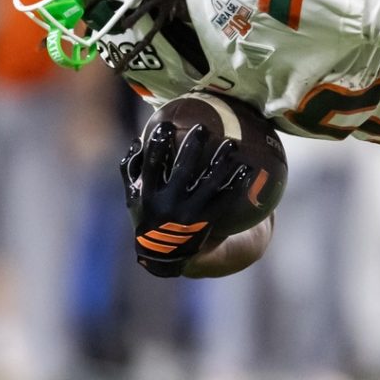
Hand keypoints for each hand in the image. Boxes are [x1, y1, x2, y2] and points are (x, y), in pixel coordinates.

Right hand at [119, 120, 246, 277]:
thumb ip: (132, 171)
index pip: (152, 165)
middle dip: (192, 146)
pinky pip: (225, 200)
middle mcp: (168, 205)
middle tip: (203, 127)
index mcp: (147, 196)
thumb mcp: (132, 198)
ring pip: (209, 183)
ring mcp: (189, 214)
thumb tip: (138, 140)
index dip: (158, 144)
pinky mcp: (207, 222)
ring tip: (232, 144)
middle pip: (183, 169)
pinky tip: (248, 168)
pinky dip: (237, 183)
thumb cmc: (148, 217)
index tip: (166, 124)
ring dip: (221, 162)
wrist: (165, 254)